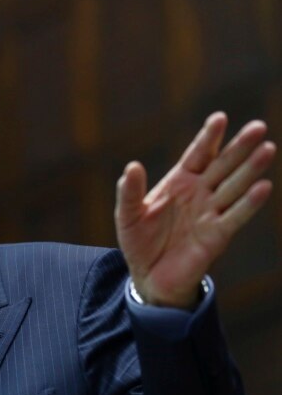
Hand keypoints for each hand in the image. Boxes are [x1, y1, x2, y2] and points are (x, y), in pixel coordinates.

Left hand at [115, 112, 275, 308]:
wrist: (148, 276)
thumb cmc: (139, 241)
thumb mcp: (127, 215)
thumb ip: (129, 192)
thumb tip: (132, 166)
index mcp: (179, 183)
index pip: (197, 155)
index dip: (208, 138)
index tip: (220, 118)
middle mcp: (199, 193)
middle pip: (222, 165)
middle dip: (239, 147)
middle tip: (258, 126)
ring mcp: (210, 213)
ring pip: (234, 186)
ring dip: (250, 169)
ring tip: (267, 149)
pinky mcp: (217, 235)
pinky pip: (235, 216)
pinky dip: (248, 203)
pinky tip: (263, 187)